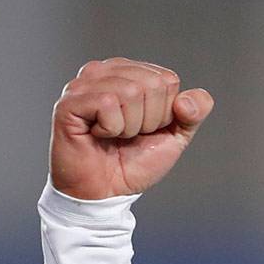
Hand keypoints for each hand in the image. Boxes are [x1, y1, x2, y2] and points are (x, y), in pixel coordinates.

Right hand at [49, 57, 213, 198]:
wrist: (105, 192)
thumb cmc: (133, 162)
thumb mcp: (174, 138)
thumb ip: (193, 114)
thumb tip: (187, 100)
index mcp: (129, 73)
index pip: (167, 80)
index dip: (164, 114)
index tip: (144, 129)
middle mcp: (105, 72)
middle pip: (152, 84)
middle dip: (148, 120)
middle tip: (128, 135)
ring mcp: (84, 84)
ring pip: (131, 91)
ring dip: (130, 126)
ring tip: (113, 136)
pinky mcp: (70, 101)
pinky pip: (107, 103)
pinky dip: (111, 128)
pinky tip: (98, 135)